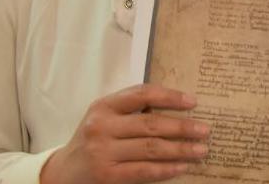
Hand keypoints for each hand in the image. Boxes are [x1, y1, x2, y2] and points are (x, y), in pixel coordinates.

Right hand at [40, 84, 209, 183]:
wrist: (63, 172)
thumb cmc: (93, 140)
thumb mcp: (105, 117)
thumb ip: (131, 109)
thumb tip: (177, 107)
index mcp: (104, 105)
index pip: (142, 94)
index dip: (170, 97)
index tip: (193, 102)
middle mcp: (102, 126)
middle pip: (151, 123)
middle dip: (182, 127)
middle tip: (205, 130)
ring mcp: (103, 152)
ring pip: (151, 148)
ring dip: (181, 149)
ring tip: (200, 150)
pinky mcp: (107, 175)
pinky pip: (144, 170)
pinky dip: (166, 169)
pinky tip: (182, 167)